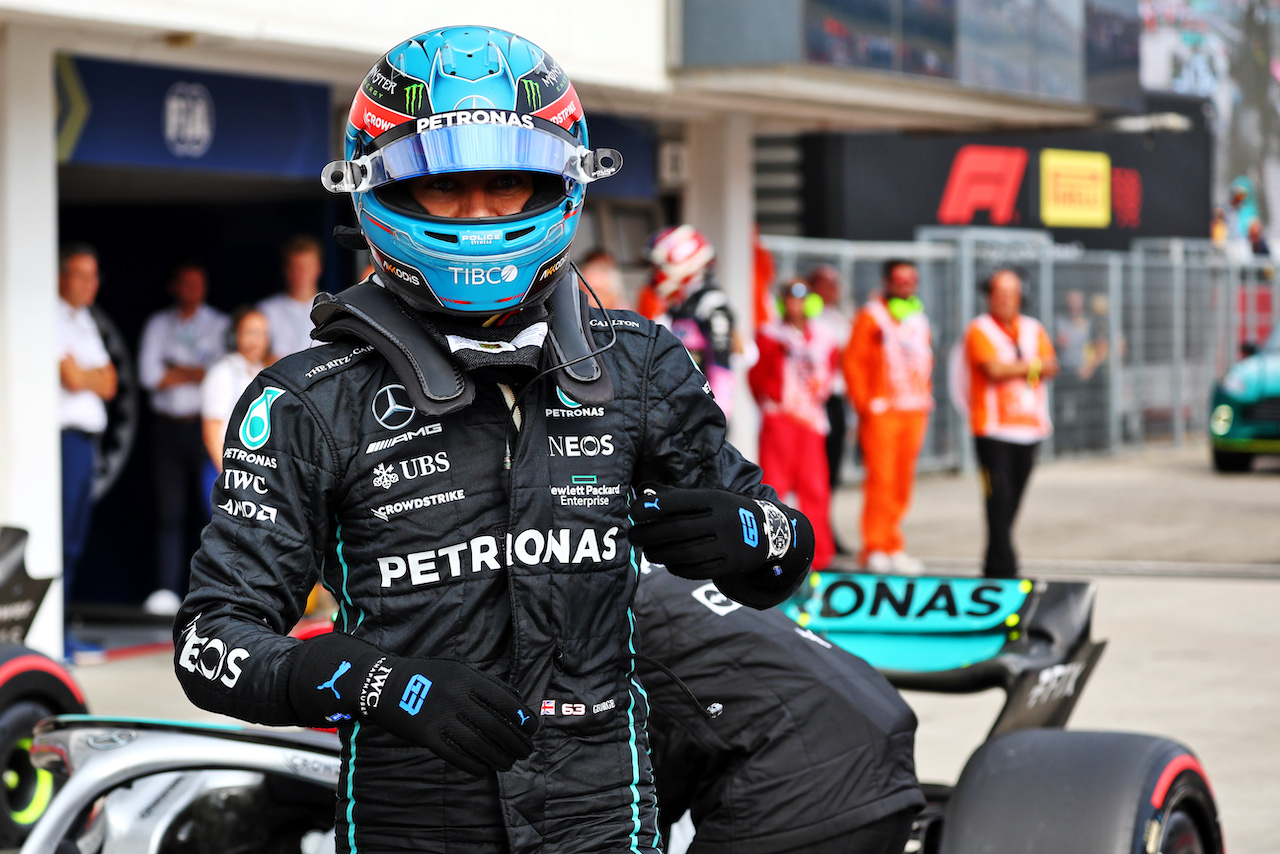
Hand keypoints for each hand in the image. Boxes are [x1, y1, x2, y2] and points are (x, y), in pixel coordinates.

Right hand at [358, 655, 536, 775]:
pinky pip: (457, 755)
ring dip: (499, 758)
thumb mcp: (457, 668)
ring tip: (509, 763)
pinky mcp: (427, 737)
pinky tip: (485, 769)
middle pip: (496, 726)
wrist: (384, 684)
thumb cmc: (427, 676)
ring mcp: (441, 718)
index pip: (505, 701)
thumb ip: (487, 682)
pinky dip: (475, 765)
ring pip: (479, 744)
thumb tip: (518, 699)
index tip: (533, 730)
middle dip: (516, 742)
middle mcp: (457, 697)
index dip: (524, 718)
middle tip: (526, 751)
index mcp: (467, 677)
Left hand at [629, 486, 795, 578]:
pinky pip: (697, 569)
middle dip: (649, 533)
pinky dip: (677, 567)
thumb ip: (680, 496)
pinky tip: (666, 562)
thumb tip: (644, 493)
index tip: (633, 511)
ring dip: (659, 553)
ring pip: (685, 552)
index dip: (652, 507)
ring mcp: (728, 545)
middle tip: (632, 535)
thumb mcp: (712, 496)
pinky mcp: (730, 564)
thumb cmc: (729, 511)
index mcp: (716, 499)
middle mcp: (723, 521)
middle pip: (678, 529)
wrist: (771, 531)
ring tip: (646, 550)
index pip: (678, 502)